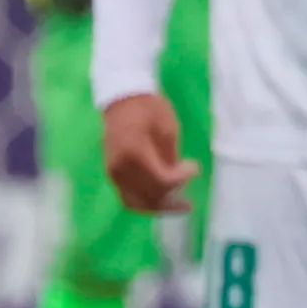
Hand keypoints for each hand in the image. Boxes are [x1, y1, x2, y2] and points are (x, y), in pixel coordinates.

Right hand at [101, 92, 197, 214]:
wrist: (122, 99)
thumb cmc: (149, 109)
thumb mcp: (167, 129)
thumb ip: (170, 158)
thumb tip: (175, 180)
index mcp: (134, 153)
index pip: (160, 180)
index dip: (180, 180)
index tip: (194, 168)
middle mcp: (119, 168)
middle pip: (147, 197)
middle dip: (170, 202)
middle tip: (189, 204)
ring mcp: (112, 173)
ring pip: (134, 203)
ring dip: (157, 208)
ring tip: (177, 207)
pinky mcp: (112, 174)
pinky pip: (127, 197)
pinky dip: (144, 202)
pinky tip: (162, 201)